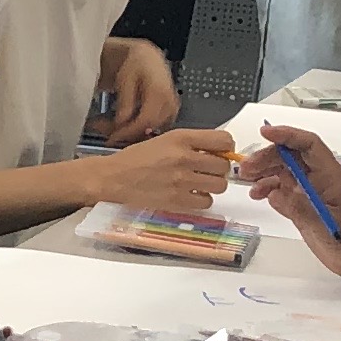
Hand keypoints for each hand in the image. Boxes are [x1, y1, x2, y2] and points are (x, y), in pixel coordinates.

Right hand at [81, 128, 235, 214]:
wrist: (114, 177)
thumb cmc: (137, 158)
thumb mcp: (165, 140)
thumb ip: (193, 144)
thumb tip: (222, 153)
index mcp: (181, 138)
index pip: (224, 140)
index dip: (226, 148)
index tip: (220, 153)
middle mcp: (183, 157)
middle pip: (224, 166)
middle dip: (218, 169)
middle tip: (205, 171)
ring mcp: (181, 180)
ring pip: (219, 186)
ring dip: (211, 186)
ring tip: (197, 183)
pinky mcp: (177, 200)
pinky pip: (206, 202)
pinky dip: (200, 200)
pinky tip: (189, 194)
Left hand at [96, 36, 179, 145]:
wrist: (147, 58)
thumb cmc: (135, 65)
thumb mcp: (125, 81)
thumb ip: (125, 103)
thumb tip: (121, 125)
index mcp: (160, 93)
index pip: (145, 121)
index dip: (128, 132)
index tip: (112, 138)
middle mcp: (170, 103)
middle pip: (149, 128)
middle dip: (127, 134)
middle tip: (107, 134)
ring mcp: (172, 109)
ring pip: (151, 130)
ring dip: (132, 133)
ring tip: (112, 128)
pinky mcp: (170, 114)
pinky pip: (155, 128)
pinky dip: (139, 130)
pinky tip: (125, 126)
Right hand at [233, 122, 340, 283]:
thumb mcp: (328, 229)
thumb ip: (300, 210)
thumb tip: (273, 193)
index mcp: (331, 178)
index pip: (309, 145)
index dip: (288, 135)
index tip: (266, 132)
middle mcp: (321, 179)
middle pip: (292, 156)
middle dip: (267, 156)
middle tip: (246, 168)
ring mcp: (313, 191)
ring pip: (285, 169)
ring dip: (265, 171)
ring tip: (248, 181)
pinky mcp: (307, 204)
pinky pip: (285, 188)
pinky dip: (269, 188)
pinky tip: (259, 195)